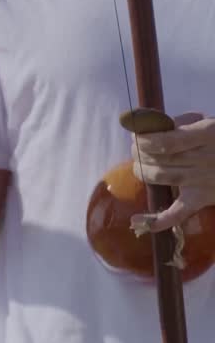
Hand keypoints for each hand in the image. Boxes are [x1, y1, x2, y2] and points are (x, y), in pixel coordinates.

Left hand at [130, 112, 214, 231]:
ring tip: (139, 165)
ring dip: (142, 171)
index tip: (136, 137)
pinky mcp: (202, 199)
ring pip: (161, 178)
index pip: (166, 142)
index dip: (144, 141)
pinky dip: (158, 219)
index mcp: (207, 135)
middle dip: (140, 153)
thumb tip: (152, 128)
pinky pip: (179, 212)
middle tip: (135, 149)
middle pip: (161, 160)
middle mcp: (205, 159)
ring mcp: (203, 181)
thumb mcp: (206, 121)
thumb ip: (180, 122)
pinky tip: (137, 220)